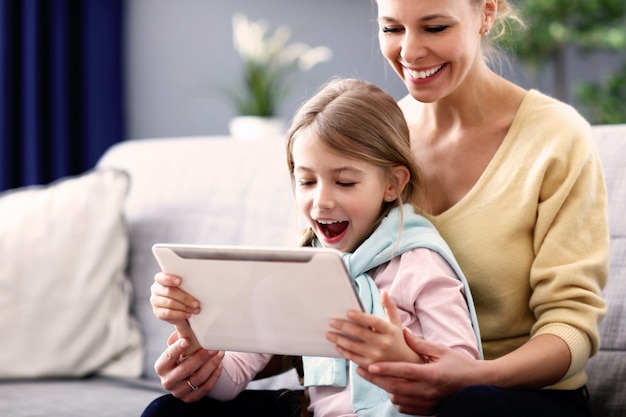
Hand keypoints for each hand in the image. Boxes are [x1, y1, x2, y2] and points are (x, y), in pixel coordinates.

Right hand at [150, 272, 199, 325]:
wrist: (181, 309)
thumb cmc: (184, 292)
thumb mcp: (184, 286)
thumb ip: (186, 282)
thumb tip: (197, 283)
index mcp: (161, 279)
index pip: (161, 277)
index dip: (170, 279)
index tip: (180, 281)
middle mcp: (156, 289)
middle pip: (169, 292)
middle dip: (184, 298)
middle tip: (196, 303)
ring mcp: (155, 301)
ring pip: (170, 303)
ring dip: (185, 307)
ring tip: (195, 309)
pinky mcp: (158, 312)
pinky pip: (168, 313)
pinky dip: (180, 314)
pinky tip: (188, 314)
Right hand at [155, 332, 224, 402]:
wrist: (188, 376)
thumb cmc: (183, 356)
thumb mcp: (179, 347)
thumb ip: (180, 335)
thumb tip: (184, 318)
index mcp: (161, 367)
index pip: (168, 357)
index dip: (176, 349)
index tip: (187, 340)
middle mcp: (167, 381)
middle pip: (185, 369)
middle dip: (201, 357)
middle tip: (212, 347)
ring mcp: (178, 392)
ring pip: (198, 378)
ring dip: (211, 364)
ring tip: (220, 353)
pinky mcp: (190, 398)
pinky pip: (205, 387)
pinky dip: (214, 375)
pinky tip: (220, 365)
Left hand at [327, 290, 421, 366]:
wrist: (403, 362)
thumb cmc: (396, 338)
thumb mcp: (396, 322)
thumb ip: (390, 306)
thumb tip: (383, 291)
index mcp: (389, 331)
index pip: (374, 322)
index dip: (361, 317)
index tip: (348, 312)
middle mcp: (383, 344)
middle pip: (360, 333)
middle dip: (343, 326)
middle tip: (331, 321)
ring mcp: (376, 356)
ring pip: (353, 346)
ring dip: (339, 339)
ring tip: (329, 333)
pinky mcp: (370, 365)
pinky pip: (353, 358)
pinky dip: (344, 351)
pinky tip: (337, 345)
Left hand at [356, 328, 479, 415]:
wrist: (477, 386)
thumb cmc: (459, 365)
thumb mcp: (441, 351)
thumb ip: (419, 344)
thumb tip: (402, 332)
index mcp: (432, 375)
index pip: (404, 372)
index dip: (386, 369)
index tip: (371, 366)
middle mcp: (428, 391)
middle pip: (395, 387)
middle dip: (375, 379)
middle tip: (360, 370)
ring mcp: (427, 403)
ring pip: (397, 398)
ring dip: (383, 388)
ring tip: (373, 377)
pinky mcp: (427, 411)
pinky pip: (404, 407)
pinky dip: (394, 398)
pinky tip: (390, 388)